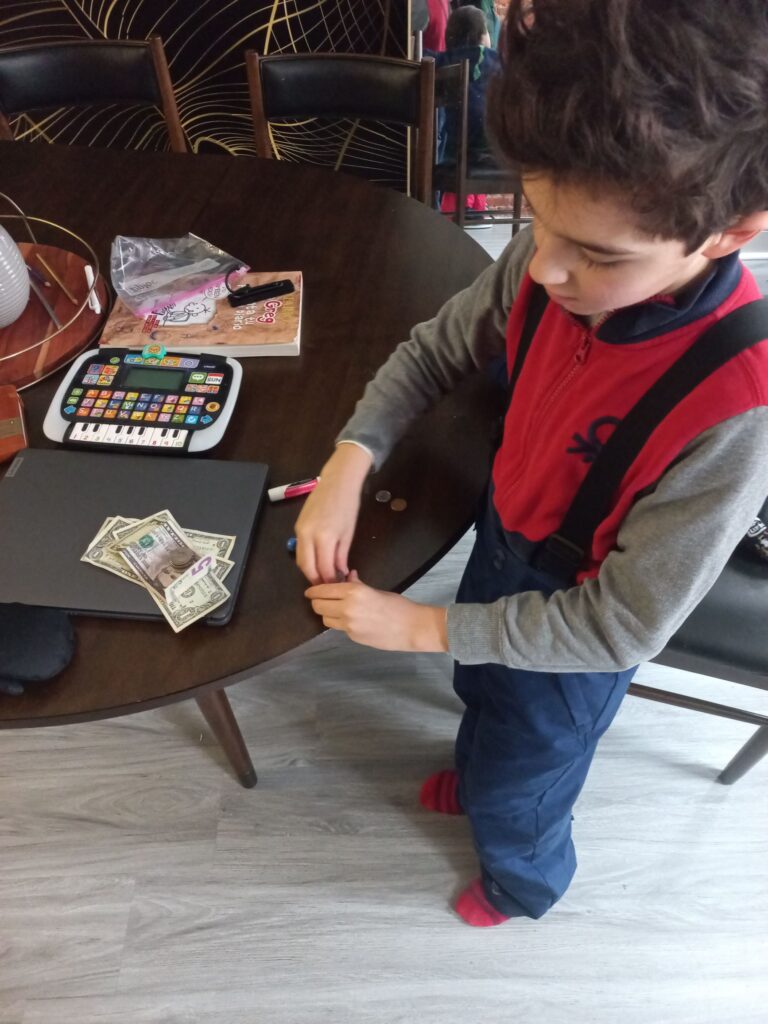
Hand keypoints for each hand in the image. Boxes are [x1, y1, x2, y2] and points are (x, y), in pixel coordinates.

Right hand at [295, 444, 372, 583]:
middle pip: (306, 567)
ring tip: (322, 576)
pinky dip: (306, 559)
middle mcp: (307, 535)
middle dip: (316, 579)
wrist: (336, 482)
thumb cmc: (348, 506)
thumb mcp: (348, 533)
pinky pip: (299, 548)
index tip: (336, 586)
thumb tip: (339, 573)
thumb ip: (341, 555)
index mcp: (324, 537)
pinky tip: (316, 561)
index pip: (323, 568)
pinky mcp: (297, 526)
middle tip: (326, 586)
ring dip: (309, 571)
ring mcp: (299, 530)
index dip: (329, 580)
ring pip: (300, 559)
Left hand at [305, 571, 448, 652]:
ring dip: (327, 614)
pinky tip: (351, 619)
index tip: (310, 591)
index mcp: (353, 592)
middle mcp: (346, 609)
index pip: (322, 591)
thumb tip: (347, 576)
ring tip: (336, 609)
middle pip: (318, 606)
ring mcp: (348, 626)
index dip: (313, 591)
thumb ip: (356, 584)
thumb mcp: (374, 590)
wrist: (411, 628)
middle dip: (317, 602)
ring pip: (325, 620)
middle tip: (322, 599)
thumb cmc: (396, 605)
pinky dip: (340, 623)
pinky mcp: (352, 637)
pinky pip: (339, 628)